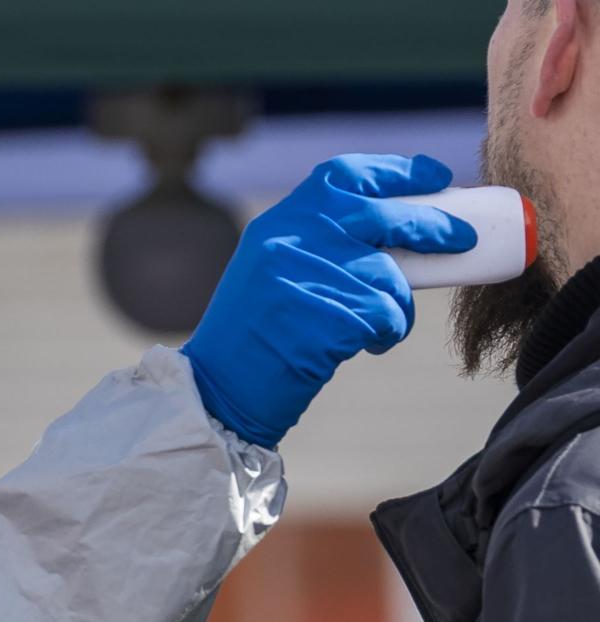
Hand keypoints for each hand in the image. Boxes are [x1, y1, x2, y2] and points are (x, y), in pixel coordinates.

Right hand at [182, 154, 476, 446]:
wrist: (219, 389)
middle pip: (382, 215)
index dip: (397, 171)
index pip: (344, 175)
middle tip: (463, 238)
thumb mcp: (273, 271)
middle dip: (434, 225)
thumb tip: (401, 232)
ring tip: (373, 327)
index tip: (435, 176)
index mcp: (279, 223)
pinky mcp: (326, 316)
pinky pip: (386, 317)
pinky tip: (362, 346)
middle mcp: (289, 239)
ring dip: (396, 306)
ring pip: (389, 277)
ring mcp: (306, 276)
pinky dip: (386, 334)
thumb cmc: (254, 337)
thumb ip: (319, 244)